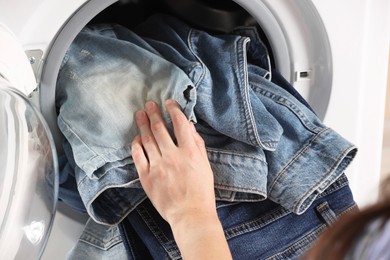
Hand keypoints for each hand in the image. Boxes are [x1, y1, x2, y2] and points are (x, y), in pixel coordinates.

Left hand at [132, 100, 231, 259]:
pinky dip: (136, 144)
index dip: (173, 110)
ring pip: (147, 139)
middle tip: (149, 103)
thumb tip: (189, 126)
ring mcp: (158, 166)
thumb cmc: (201, 191)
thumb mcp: (205, 165)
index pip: (180, 124)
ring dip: (143, 124)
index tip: (169, 103)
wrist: (190, 214)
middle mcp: (172, 156)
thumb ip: (197, 144)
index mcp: (189, 152)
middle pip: (160, 128)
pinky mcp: (146, 176)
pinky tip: (136, 137)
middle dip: (154, 113)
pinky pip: (138, 156)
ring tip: (140, 114)